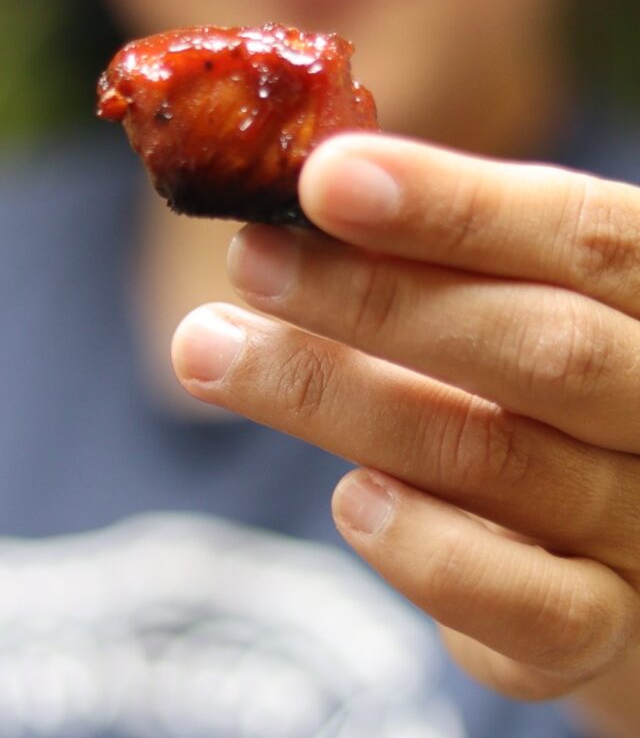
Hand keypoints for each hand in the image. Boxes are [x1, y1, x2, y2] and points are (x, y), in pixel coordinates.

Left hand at [171, 133, 639, 730]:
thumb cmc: (570, 398)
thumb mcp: (541, 309)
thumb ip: (466, 266)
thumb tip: (317, 196)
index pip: (586, 237)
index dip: (455, 205)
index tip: (324, 176)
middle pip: (543, 349)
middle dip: (378, 299)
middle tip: (249, 257)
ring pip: (502, 461)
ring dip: (340, 402)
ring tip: (213, 352)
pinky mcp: (621, 635)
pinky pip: (538, 615)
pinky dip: (433, 554)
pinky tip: (348, 500)